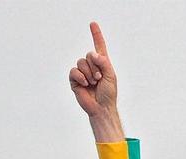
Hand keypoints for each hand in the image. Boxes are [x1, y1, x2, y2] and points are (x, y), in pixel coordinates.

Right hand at [68, 21, 122, 140]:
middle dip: (95, 67)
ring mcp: (82, 72)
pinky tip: (85, 84)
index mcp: (102, 64)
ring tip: (93, 83)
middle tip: (99, 79)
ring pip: (81, 62)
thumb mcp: (111, 76)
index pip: (99, 47)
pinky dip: (80, 77)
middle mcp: (91, 66)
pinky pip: (74, 71)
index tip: (93, 24)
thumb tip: (93, 54)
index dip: (96, 35)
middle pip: (88, 55)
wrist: (102, 107)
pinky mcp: (75, 80)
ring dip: (89, 73)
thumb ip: (104, 62)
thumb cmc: (108, 94)